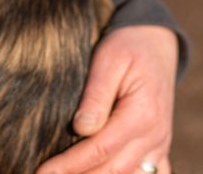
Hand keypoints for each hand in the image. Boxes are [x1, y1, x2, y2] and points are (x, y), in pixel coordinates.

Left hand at [36, 25, 177, 173]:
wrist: (156, 42)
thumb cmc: (127, 47)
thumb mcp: (109, 60)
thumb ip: (96, 95)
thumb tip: (81, 129)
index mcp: (142, 115)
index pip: (100, 149)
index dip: (70, 165)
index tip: (43, 172)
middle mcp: (155, 136)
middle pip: (112, 170)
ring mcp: (159, 145)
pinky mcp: (158, 148)